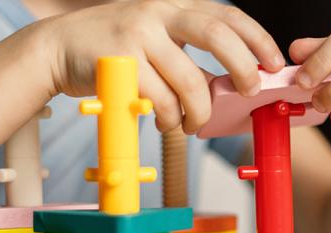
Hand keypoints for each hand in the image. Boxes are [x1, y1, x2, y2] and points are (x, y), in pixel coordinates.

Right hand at [40, 0, 283, 132]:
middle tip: (248, 92)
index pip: (226, 14)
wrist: (56, 48)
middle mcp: (157, 12)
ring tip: (191, 124)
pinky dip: (167, 119)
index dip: (257, 38)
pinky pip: (159, 101)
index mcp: (171, 4)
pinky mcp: (119, 63)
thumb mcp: (152, 36)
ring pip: (188, 82)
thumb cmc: (111, 48)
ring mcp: (137, 35)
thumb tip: (227, 82)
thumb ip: (185, 52)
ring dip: (198, 112)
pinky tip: (163, 121)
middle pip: (217, 36)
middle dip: (242, 68)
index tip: (273, 62)